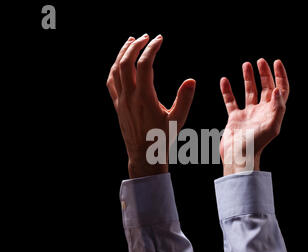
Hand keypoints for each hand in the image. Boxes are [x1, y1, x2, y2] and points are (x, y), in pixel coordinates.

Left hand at [106, 34, 195, 177]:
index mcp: (145, 97)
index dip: (152, 48)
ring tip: (131, 41)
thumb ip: (185, 99)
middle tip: (146, 36)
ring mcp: (121, 100)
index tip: (159, 39)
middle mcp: (130, 96)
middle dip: (135, 45)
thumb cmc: (162, 138)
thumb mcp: (178, 119)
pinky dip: (115, 68)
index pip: (145, 64)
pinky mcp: (118, 105)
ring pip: (116, 70)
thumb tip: (192, 80)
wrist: (144, 155)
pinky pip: (111, 82)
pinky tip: (120, 63)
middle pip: (126, 62)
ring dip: (123, 53)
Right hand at [219, 59, 288, 175]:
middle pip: (266, 88)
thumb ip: (277, 108)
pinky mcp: (235, 118)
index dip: (280, 76)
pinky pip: (231, 101)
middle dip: (264, 74)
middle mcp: (262, 112)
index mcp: (273, 113)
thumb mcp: (271, 126)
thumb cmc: (255, 144)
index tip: (276, 62)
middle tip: (260, 61)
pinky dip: (227, 91)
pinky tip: (224, 80)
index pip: (281, 90)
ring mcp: (248, 114)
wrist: (238, 156)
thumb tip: (278, 89)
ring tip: (246, 65)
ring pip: (249, 92)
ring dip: (249, 78)